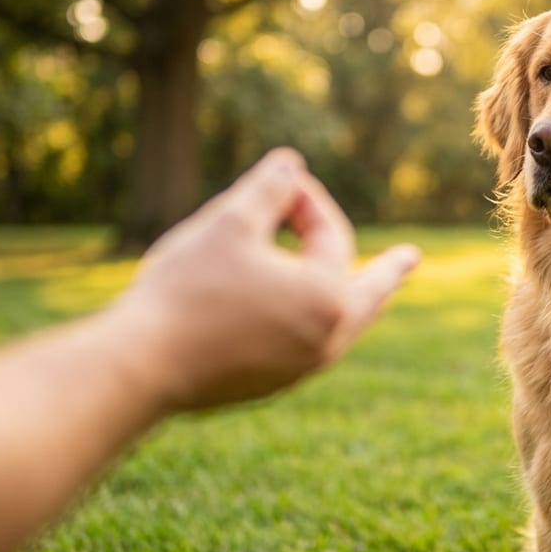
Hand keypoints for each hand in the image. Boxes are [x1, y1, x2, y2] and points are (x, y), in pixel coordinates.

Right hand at [112, 148, 419, 410]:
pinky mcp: (266, 387)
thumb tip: (291, 164)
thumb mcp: (230, 221)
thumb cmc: (189, 290)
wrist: (140, 368)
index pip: (330, 234)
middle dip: (385, 271)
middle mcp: (326, 341)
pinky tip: (306, 321)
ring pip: (339, 326)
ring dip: (350, 298)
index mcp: (330, 298)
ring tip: (370, 292)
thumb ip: (269, 187)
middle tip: (410, 259)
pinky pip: (306, 347)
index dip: (303, 200)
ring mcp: (298, 371)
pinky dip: (313, 322)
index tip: (275, 181)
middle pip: (365, 294)